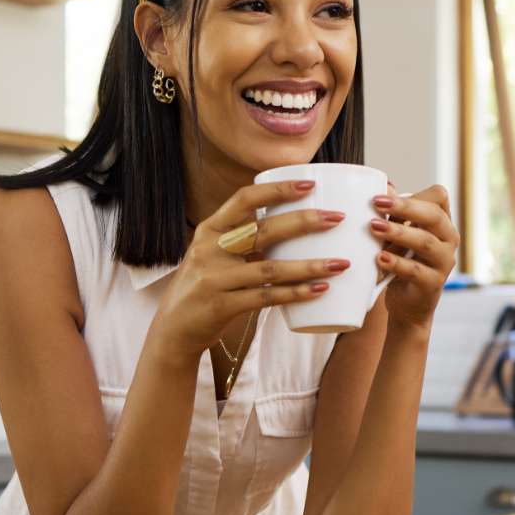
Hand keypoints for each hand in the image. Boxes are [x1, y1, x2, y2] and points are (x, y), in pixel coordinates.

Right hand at [152, 180, 350, 356]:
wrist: (173, 329)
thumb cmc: (205, 286)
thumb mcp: (214, 254)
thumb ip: (243, 238)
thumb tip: (293, 220)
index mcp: (210, 230)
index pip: (244, 199)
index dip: (277, 190)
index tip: (309, 185)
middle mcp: (210, 250)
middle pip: (264, 230)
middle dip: (304, 222)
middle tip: (336, 219)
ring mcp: (215, 279)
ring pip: (271, 269)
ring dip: (309, 266)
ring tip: (340, 263)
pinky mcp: (222, 306)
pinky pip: (266, 298)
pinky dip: (295, 294)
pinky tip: (319, 290)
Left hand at [369, 184, 458, 329]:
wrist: (407, 303)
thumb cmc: (400, 260)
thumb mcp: (395, 234)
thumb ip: (392, 212)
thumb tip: (384, 185)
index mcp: (441, 221)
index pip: (438, 196)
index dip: (413, 193)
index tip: (380, 195)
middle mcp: (448, 239)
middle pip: (434, 216)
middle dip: (405, 207)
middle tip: (376, 203)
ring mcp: (444, 262)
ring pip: (425, 242)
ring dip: (398, 233)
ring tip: (374, 228)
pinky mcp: (433, 283)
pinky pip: (416, 270)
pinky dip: (396, 263)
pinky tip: (379, 258)